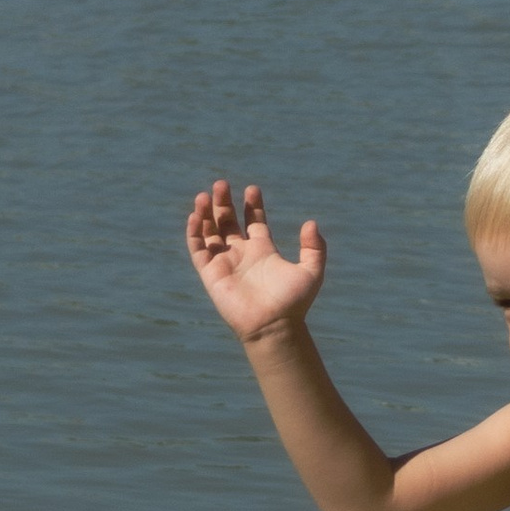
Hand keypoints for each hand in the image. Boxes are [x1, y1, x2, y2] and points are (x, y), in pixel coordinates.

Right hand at [185, 176, 323, 343]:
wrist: (274, 326)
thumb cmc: (294, 303)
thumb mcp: (311, 271)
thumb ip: (314, 247)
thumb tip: (311, 223)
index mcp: (263, 250)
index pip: (253, 221)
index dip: (252, 205)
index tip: (252, 189)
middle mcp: (242, 254)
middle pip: (228, 222)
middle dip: (224, 203)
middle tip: (221, 184)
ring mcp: (225, 263)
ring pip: (210, 232)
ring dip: (206, 214)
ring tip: (206, 195)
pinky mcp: (210, 274)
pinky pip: (198, 250)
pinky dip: (195, 233)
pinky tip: (196, 216)